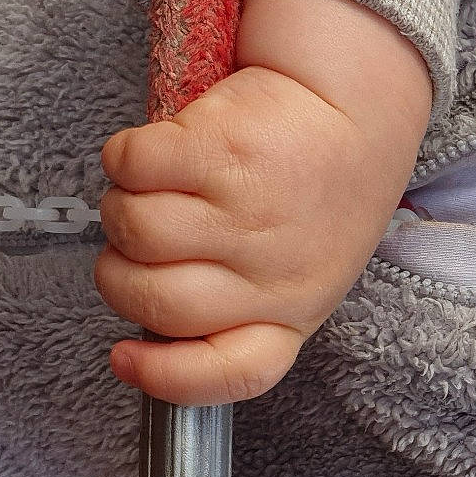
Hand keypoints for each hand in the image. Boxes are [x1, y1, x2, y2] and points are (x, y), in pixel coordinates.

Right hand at [95, 65, 403, 406]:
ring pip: (134, 231)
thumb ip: (246, 310)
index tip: (123, 357)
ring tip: (159, 188)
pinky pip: (129, 168)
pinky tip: (162, 150)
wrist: (354, 100)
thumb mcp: (306, 271)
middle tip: (142, 241)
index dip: (163, 377)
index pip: (232, 373)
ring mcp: (247, 211)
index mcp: (296, 311)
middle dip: (121, 272)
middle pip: (152, 302)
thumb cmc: (318, 189)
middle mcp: (274, 272)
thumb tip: (154, 333)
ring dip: (124, 206)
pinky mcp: (219, 149)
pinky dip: (127, 157)